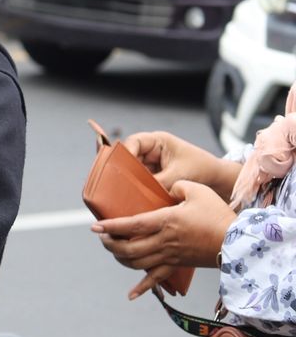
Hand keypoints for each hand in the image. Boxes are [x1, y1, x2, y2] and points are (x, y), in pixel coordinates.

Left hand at [91, 179, 236, 298]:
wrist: (239, 242)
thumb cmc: (218, 214)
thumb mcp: (198, 190)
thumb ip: (178, 186)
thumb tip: (167, 188)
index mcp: (166, 221)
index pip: (132, 225)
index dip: (112, 226)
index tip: (95, 227)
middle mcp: (164, 241)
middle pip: (128, 248)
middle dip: (111, 244)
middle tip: (103, 237)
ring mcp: (170, 256)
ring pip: (137, 263)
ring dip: (120, 259)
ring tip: (113, 250)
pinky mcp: (178, 265)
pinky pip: (157, 280)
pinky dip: (142, 288)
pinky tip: (131, 295)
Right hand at [124, 131, 238, 197]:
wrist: (217, 180)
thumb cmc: (202, 170)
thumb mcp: (178, 175)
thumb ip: (156, 182)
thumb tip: (135, 192)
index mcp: (158, 141)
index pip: (133, 142)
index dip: (125, 153)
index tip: (121, 168)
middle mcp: (152, 149)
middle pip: (129, 156)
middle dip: (125, 169)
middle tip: (119, 183)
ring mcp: (152, 162)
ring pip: (132, 169)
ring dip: (131, 179)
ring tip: (127, 191)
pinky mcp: (154, 174)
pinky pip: (140, 179)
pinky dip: (138, 186)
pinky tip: (135, 195)